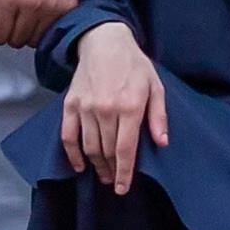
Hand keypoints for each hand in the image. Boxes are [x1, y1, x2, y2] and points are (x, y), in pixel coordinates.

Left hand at [0, 0, 79, 49]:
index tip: (4, 19)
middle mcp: (31, 5)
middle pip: (16, 42)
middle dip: (14, 32)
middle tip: (19, 15)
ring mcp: (52, 9)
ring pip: (33, 42)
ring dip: (30, 33)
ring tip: (32, 15)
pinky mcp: (68, 10)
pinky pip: (51, 35)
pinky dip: (46, 29)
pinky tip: (45, 14)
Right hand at [59, 24, 168, 192]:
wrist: (104, 42)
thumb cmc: (134, 65)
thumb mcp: (155, 86)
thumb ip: (159, 116)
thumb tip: (161, 143)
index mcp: (130, 106)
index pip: (125, 149)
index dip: (124, 173)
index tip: (123, 188)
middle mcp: (106, 109)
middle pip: (107, 151)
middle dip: (111, 170)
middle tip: (114, 180)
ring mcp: (85, 108)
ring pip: (89, 147)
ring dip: (96, 165)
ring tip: (102, 173)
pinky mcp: (70, 105)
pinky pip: (68, 136)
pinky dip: (73, 154)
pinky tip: (80, 165)